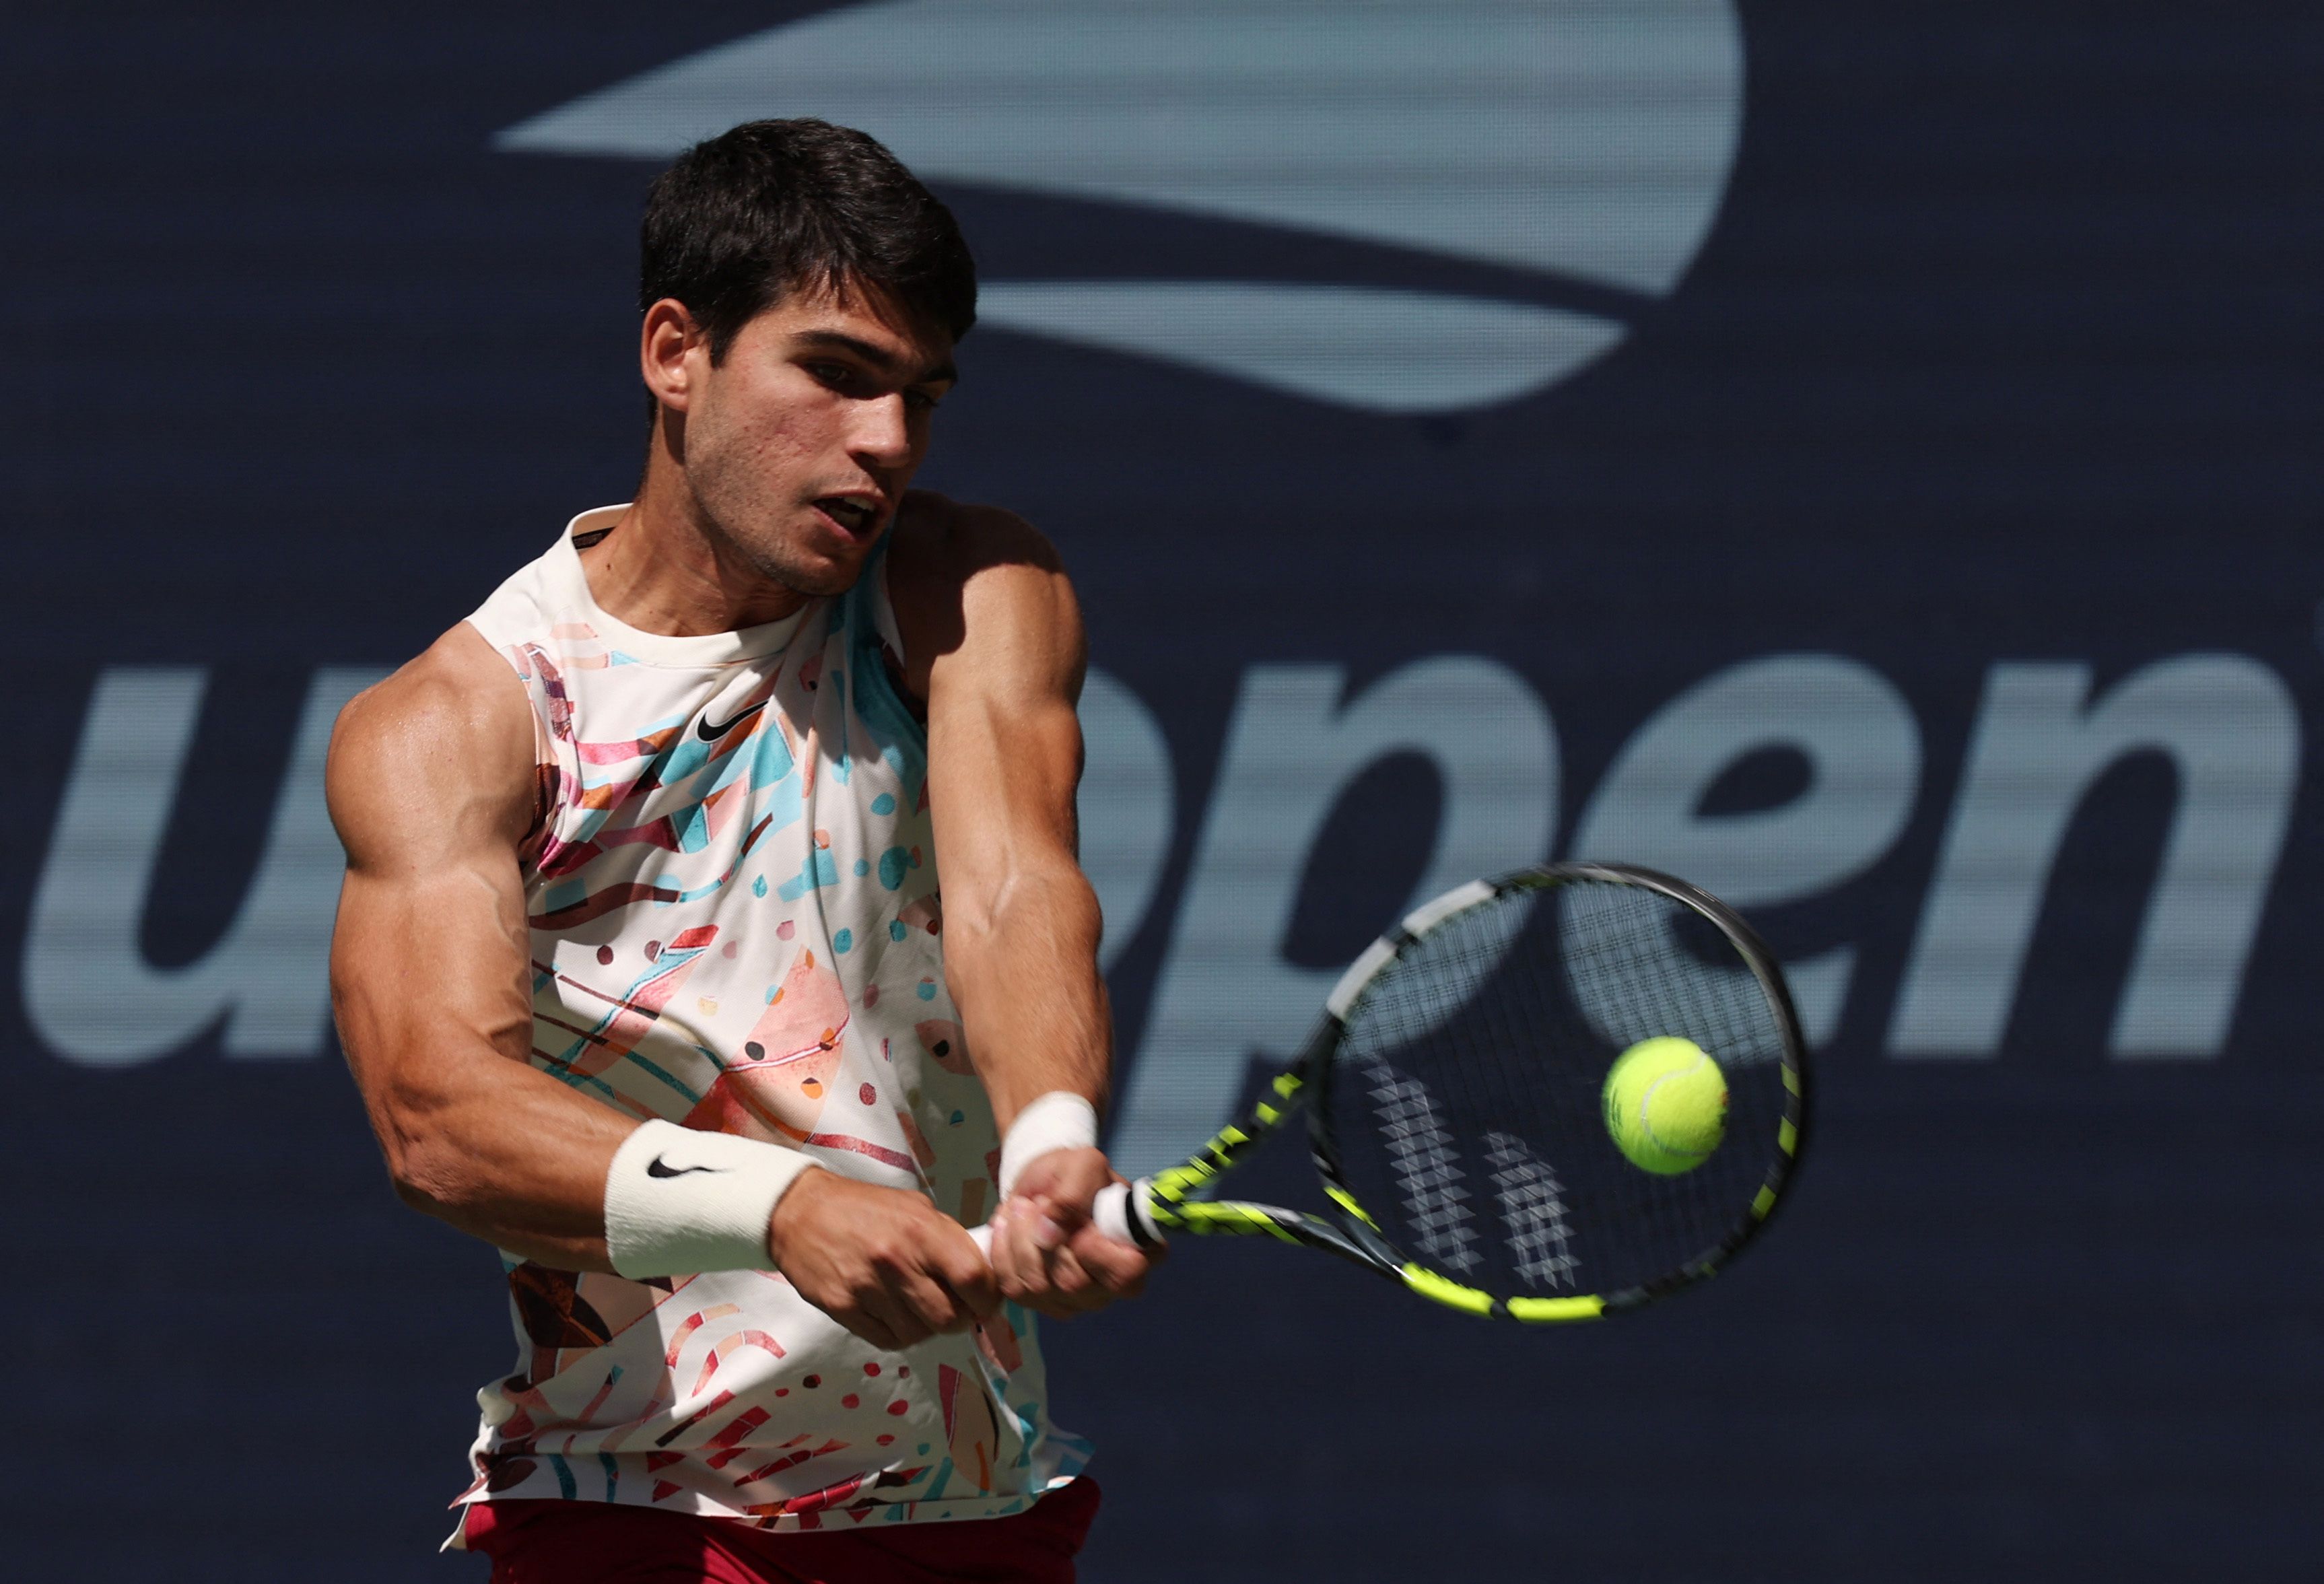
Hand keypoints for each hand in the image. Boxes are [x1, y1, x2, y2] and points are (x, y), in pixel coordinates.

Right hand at [766, 1168, 999, 1349]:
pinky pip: (887, 1340)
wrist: (801, 1211)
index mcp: (921, 1230)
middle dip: (959, 1319)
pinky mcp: (843, 1308)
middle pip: (949, 1317)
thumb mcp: (914, 1207)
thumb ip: (947, 1239)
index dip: (988, 1297)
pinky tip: (894, 1315)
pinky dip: (898, 1334)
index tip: (986, 1301)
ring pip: (919, 1334)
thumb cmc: (865, 1208)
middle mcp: (897, 1261)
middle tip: (955, 1311)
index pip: (974, 1277)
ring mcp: (868, 1288)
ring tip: (920, 1310)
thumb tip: (981, 1272)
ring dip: (927, 1328)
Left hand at [985, 1147, 1162, 1319]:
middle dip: (1044, 1237)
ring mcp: (1078, 1299)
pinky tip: (1007, 1227)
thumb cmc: (1074, 1173)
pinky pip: (1015, 1290)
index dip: (1098, 1254)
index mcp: (1140, 1251)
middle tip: (1038, 1202)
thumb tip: (1050, 1234)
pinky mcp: (1044, 1303)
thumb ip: (1073, 1194)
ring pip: (1039, 1288)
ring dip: (1019, 1241)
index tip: (1080, 1227)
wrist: (1045, 1183)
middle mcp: (1112, 1285)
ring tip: (1020, 1208)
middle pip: (1073, 1284)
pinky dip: (1002, 1253)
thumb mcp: (1082, 1164)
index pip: (1128, 1273)